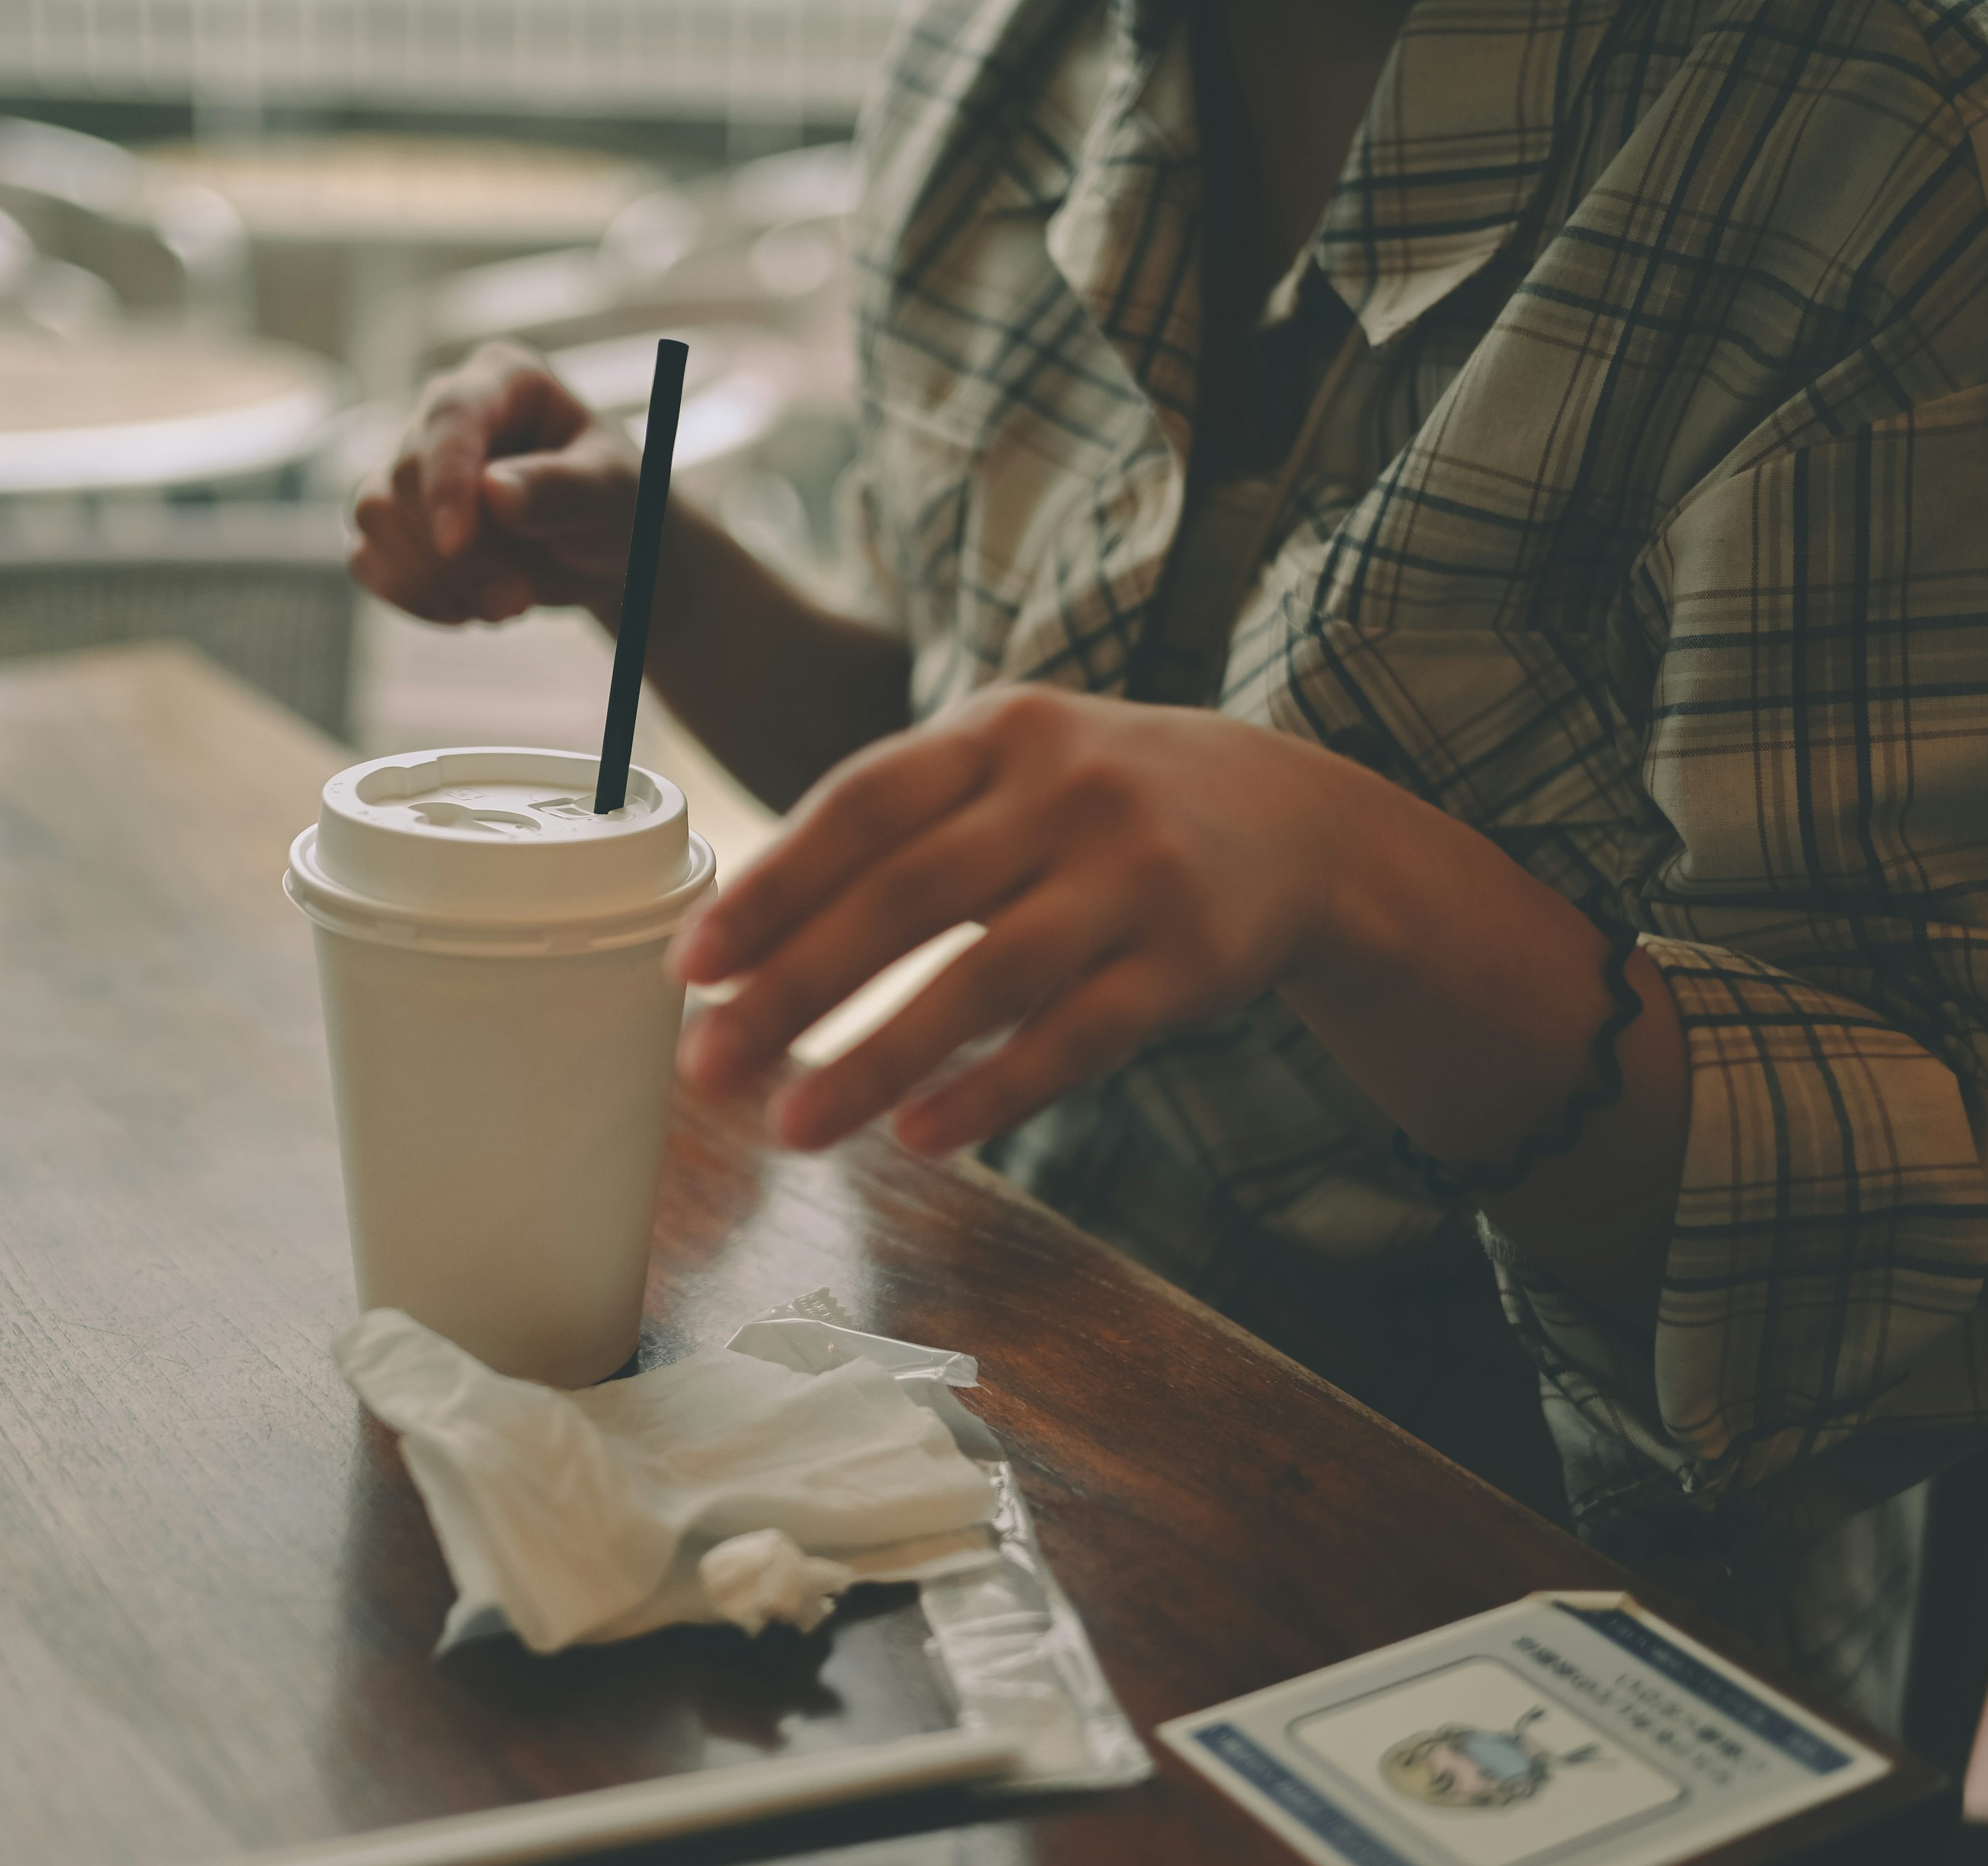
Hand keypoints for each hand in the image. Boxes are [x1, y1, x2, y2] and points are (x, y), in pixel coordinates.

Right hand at [348, 342, 644, 624]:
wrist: (604, 551)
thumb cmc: (616, 504)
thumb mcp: (611, 493)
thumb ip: (561, 489)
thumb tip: (494, 491)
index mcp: (505, 380)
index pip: (450, 416)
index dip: (445, 480)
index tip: (454, 543)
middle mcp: (448, 412)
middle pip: (407, 476)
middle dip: (458, 555)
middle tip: (517, 602)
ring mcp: (414, 464)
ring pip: (375, 515)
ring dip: (431, 579)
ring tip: (505, 608)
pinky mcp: (397, 518)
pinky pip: (367, 557)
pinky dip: (410, 595)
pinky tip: (464, 613)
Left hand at [670, 687, 1371, 1152]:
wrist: (1295, 821)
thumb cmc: (1097, 804)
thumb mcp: (1008, 765)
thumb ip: (897, 826)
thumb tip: (746, 935)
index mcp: (997, 732)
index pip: (861, 804)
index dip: (772, 885)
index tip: (692, 963)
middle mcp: (1065, 792)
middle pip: (907, 895)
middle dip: (795, 987)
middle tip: (708, 1065)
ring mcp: (1133, 876)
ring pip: (986, 976)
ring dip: (875, 1059)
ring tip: (791, 1128)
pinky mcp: (1187, 963)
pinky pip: (1075, 1037)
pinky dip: (992, 1092)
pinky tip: (918, 1137)